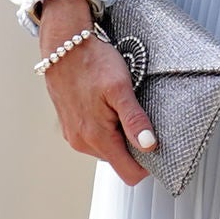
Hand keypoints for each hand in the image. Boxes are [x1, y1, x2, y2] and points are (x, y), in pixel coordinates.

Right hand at [36, 0, 154, 185]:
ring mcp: (74, 136)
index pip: (129, 173)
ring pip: (108, 149)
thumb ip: (134, 120)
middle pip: (119, 161)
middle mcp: (82, 142)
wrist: (63, 45)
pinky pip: (95, 138)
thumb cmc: (92, 62)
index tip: (156, 144)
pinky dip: (106, 127)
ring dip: (119, 134)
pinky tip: (106, 105)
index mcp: (96, 137)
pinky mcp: (70, 127)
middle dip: (133, 145)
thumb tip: (149, 145)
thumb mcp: (120, 88)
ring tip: (119, 106)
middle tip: (137, 115)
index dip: (147, 165)